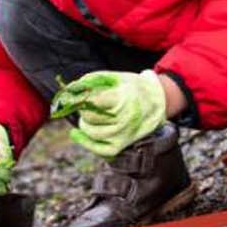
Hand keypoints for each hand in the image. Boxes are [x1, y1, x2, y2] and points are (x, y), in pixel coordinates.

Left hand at [52, 69, 167, 156]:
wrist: (156, 103)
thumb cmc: (133, 88)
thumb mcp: (114, 77)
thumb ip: (91, 81)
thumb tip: (69, 90)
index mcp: (123, 100)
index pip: (91, 101)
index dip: (79, 98)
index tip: (74, 95)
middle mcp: (124, 119)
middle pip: (89, 116)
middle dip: (83, 109)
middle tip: (85, 104)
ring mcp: (122, 134)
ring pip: (91, 131)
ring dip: (84, 122)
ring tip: (87, 115)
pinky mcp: (121, 145)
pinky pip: (99, 149)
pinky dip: (86, 142)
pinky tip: (77, 134)